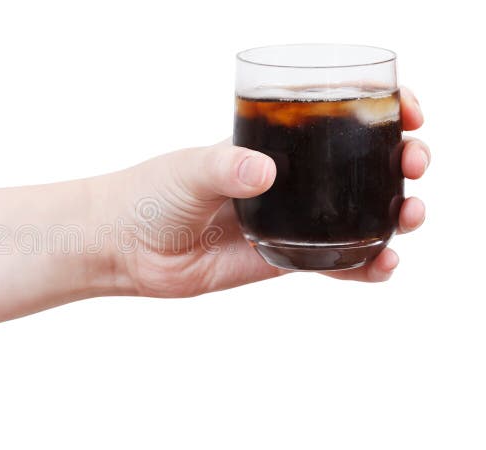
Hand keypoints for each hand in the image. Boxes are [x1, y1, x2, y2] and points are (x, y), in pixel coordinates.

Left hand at [99, 87, 427, 297]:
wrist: (124, 245)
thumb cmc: (149, 194)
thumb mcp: (187, 170)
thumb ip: (225, 168)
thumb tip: (264, 172)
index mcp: (269, 146)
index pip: (334, 120)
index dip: (378, 113)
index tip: (406, 112)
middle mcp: (285, 181)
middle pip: (359, 167)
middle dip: (398, 161)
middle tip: (413, 164)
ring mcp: (285, 220)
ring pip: (356, 215)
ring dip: (394, 214)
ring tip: (411, 216)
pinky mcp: (278, 259)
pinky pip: (331, 262)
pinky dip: (363, 265)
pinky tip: (383, 265)